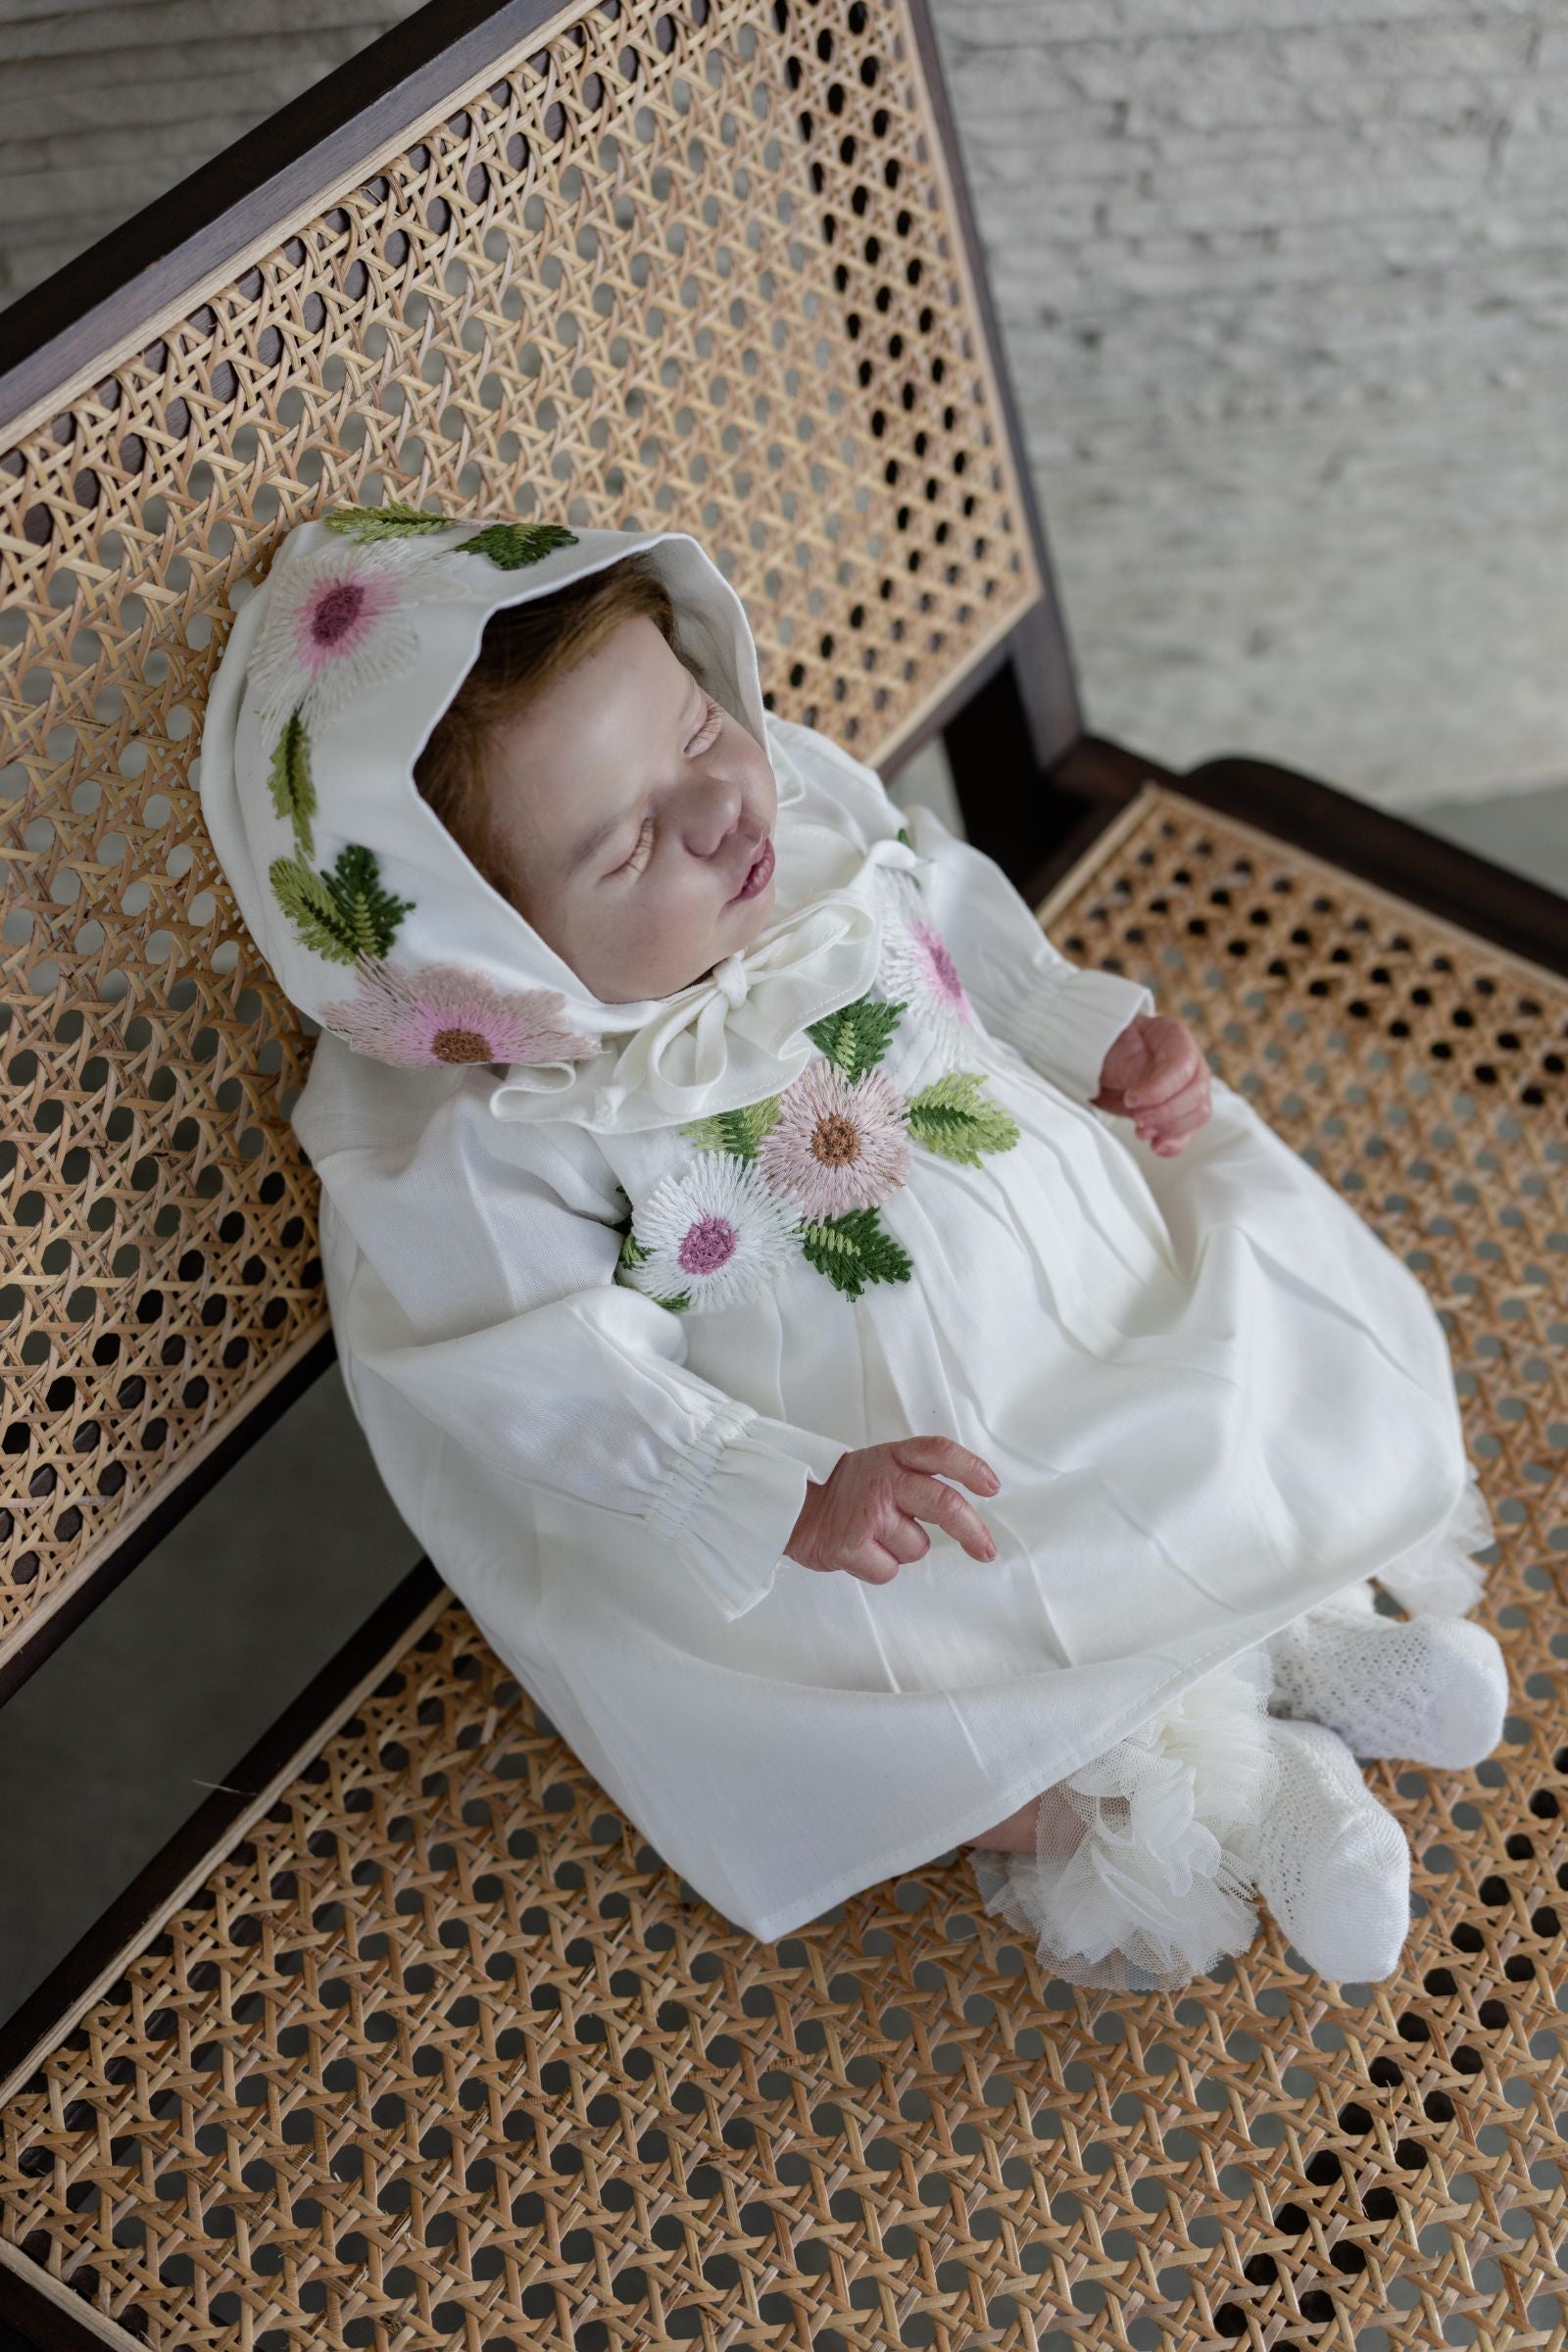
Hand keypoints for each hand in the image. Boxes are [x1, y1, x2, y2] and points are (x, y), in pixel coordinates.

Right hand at [785, 1436, 1001, 1585]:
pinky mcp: (852, 1545)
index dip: (969, 1468)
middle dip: (972, 1530)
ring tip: (874, 1535)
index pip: (938, 1452)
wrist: (791, 1506)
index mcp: (892, 1458)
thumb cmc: (844, 1491)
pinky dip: (879, 1567)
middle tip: (986, 1550)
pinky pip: (890, 1569)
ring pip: (917, 1547)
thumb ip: (916, 1477)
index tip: (991, 1487)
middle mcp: (883, 1482)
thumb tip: (963, 1507)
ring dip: (903, 1549)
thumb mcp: (879, 1466)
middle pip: (943, 1503)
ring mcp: (868, 1514)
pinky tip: (861, 1551)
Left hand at [1092, 1013, 1212, 1155]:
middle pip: (1197, 1092)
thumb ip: (1134, 1069)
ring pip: (1199, 1113)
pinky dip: (1174, 1143)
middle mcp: (1190, 1062)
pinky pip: (1189, 1131)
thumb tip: (1146, 1096)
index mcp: (1174, 1037)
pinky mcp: (1183, 1112)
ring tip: (1141, 1131)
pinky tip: (1157, 1147)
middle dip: (1165, 1112)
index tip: (1131, 1099)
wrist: (1100, 1066)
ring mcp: (1190, 1088)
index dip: (1160, 1088)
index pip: (1182, 1064)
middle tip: (1136, 1118)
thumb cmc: (1107, 1050)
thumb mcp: (1113, 1052)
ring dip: (1170, 1128)